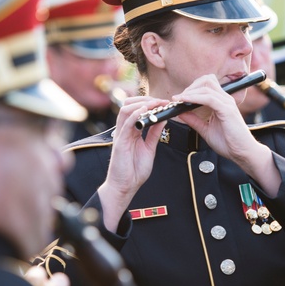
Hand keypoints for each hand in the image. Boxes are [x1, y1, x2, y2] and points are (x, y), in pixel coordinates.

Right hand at [97, 96, 166, 231]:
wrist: (126, 186)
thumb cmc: (134, 170)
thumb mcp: (150, 148)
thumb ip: (154, 133)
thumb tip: (163, 118)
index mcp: (131, 131)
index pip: (137, 109)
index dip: (150, 103)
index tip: (164, 103)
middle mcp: (124, 130)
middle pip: (129, 105)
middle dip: (146, 99)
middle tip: (161, 101)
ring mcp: (121, 135)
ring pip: (125, 110)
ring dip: (141, 103)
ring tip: (155, 103)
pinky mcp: (120, 142)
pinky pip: (126, 124)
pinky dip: (135, 114)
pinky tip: (145, 110)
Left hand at [174, 75, 280, 195]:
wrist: (243, 153)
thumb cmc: (228, 143)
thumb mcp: (205, 130)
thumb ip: (193, 120)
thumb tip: (180, 112)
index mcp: (221, 102)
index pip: (206, 85)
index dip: (191, 88)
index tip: (178, 98)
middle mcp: (225, 99)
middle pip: (206, 80)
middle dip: (190, 87)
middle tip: (178, 98)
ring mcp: (227, 103)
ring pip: (206, 87)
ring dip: (190, 92)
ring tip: (178, 100)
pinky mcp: (227, 110)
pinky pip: (209, 98)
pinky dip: (194, 98)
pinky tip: (184, 101)